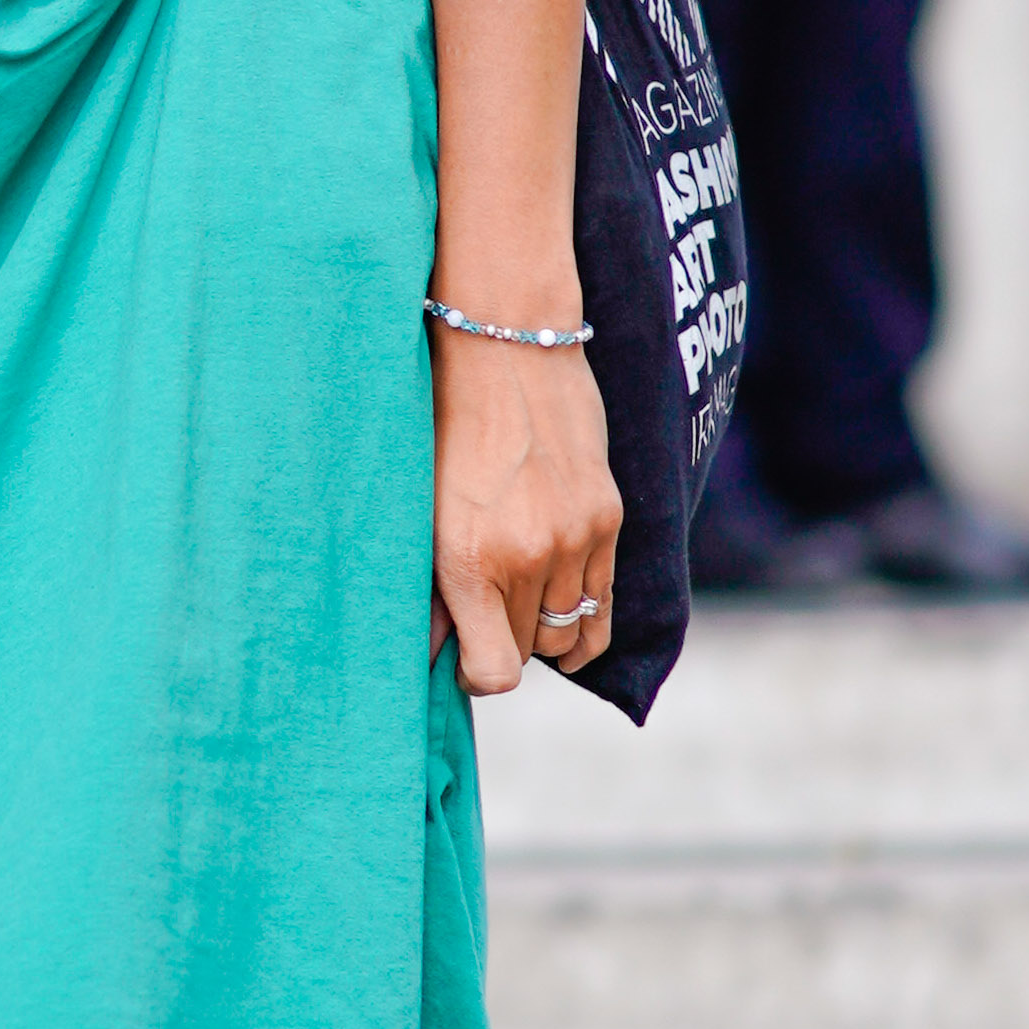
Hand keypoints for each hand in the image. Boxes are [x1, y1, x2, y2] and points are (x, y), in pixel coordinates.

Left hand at [428, 333, 623, 689]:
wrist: (506, 352)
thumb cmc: (445, 430)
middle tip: (484, 614)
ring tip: (517, 600)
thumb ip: (428, 590)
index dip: (476, 676)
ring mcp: (575, 540)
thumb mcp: (421, 514)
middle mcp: (528, 559)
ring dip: (543, 629)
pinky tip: (560, 607)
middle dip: (505, 642)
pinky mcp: (608, 519)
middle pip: (529, 652)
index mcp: (469, 561)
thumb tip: (426, 656)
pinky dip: (582, 617)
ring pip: (569, 633)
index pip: (493, 672)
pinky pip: (605, 604)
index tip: (462, 660)